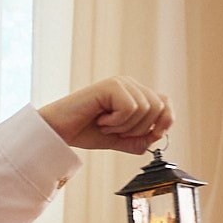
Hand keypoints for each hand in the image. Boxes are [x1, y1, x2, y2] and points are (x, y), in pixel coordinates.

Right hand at [38, 77, 174, 153]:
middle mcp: (129, 84)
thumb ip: (138, 139)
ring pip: (145, 109)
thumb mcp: (118, 139)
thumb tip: (158, 136)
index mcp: (133, 93)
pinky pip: (130, 108)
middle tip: (115, 131)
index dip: (165, 120)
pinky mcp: (111, 86)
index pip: (165, 102)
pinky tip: (101, 120)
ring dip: (125, 126)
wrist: (57, 131)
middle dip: (140, 129)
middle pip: (158, 107)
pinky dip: (117, 121)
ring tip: (105, 125)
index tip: (154, 136)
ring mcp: (120, 83)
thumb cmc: (82, 131)